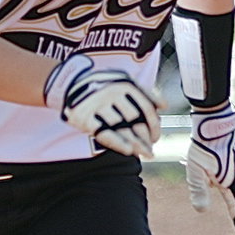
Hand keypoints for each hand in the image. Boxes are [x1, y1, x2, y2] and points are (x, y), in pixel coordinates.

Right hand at [44, 53, 160, 158]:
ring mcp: (98, 106)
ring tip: (143, 154)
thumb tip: (164, 105)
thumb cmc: (103, 85)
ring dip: (135, 143)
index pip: (146, 108)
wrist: (70, 83)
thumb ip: (145, 92)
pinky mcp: (85, 117)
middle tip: (150, 150)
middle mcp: (112, 94)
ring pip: (121, 128)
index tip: (155, 138)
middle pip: (135, 120)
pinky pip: (104, 133)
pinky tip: (128, 151)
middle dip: (144, 137)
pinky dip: (117, 143)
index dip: (154, 125)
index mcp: (124, 85)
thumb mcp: (124, 81)